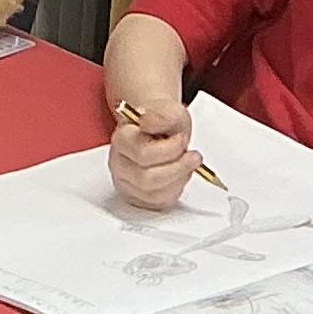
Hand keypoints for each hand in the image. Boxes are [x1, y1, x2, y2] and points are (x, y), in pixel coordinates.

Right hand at [108, 94, 195, 213]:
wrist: (160, 131)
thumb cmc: (163, 123)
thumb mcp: (169, 110)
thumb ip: (160, 115)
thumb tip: (145, 121)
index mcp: (122, 140)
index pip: (143, 154)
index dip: (170, 149)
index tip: (181, 139)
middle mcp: (119, 164)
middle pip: (147, 179)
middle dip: (178, 168)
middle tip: (193, 157)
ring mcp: (126, 183)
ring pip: (154, 194)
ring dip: (179, 180)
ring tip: (187, 164)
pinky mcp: (137, 198)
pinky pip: (159, 203)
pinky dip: (175, 190)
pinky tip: (179, 176)